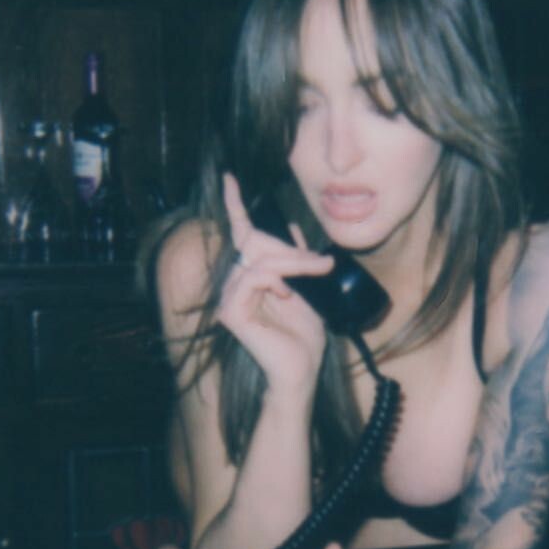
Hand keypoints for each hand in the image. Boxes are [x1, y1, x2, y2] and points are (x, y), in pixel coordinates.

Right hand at [217, 172, 334, 396]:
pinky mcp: (232, 312)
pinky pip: (253, 278)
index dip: (235, 206)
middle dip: (291, 250)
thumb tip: (294, 229)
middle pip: (255, 244)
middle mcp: (234, 285)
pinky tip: (286, 293)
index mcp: (249, 277)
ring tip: (314, 274)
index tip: (230, 178)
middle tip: (320, 263)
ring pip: (259, 261)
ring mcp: (229, 299)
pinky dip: (275, 279)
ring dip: (292, 264)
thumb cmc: (304, 336)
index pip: (241, 236)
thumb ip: (298, 261)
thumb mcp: (307, 290)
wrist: (302, 370)